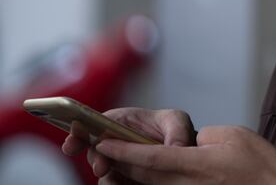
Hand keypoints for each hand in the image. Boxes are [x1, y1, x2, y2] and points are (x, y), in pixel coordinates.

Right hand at [61, 107, 194, 181]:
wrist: (179, 151)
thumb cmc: (173, 129)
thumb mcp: (176, 121)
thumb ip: (175, 130)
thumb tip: (175, 148)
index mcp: (118, 123)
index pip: (91, 126)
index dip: (78, 133)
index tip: (72, 143)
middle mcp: (112, 144)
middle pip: (94, 152)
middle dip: (94, 159)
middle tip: (102, 166)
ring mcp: (116, 163)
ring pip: (103, 173)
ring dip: (106, 177)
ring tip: (114, 178)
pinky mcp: (123, 179)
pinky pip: (114, 183)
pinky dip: (115, 184)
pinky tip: (121, 184)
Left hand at [94, 125, 275, 184]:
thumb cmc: (260, 164)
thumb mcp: (233, 134)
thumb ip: (204, 136)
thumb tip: (190, 142)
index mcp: (193, 164)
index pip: (149, 157)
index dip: (123, 150)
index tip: (104, 141)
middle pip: (144, 176)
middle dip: (121, 164)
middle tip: (104, 152)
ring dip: (132, 178)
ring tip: (117, 168)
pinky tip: (146, 180)